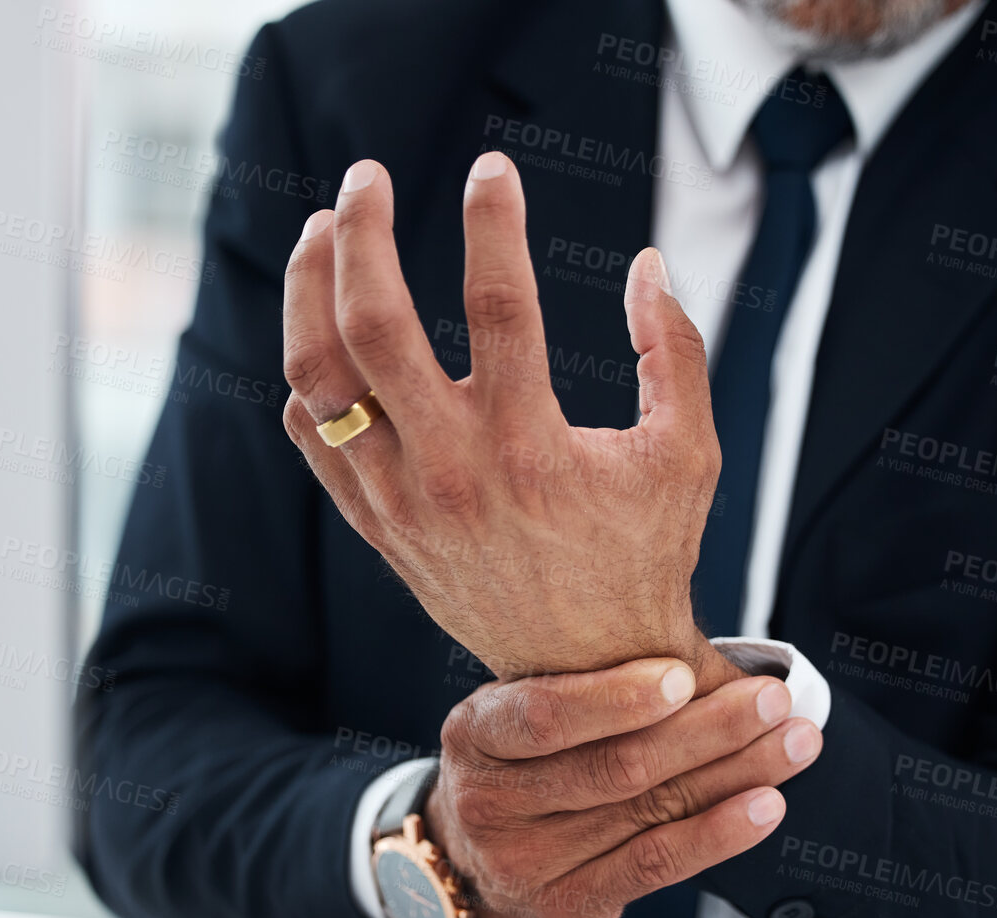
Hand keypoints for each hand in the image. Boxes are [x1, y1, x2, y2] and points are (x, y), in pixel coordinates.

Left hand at [281, 153, 725, 684]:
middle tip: (368, 176)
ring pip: (319, 379)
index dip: (492, 220)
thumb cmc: (645, 552)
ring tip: (325, 231)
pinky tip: (326, 337)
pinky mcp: (377, 526)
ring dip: (307, 291)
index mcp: (531, 447)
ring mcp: (402, 501)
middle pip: (373, 326)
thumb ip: (676, 353)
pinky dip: (308, 383)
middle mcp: (453, 471)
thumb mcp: (688, 454)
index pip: (498, 303)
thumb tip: (648, 263)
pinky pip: (313, 440)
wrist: (588, 670)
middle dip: (361, 233)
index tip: (493, 167)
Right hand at [425, 657, 823, 917]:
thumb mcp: (522, 704)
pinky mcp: (568, 906)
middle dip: (708, 730)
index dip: (616, 699)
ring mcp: (526, 863)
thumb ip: (587, 682)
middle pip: (616, 767)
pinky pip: (655, 866)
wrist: (473, 853)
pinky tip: (764, 805)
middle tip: (772, 700)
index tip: (685, 676)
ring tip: (791, 742)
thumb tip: (703, 655)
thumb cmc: (519, 759)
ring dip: (735, 774)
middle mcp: (491, 802)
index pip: (545, 716)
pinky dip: (718, 833)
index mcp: (476, 733)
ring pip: (650, 812)